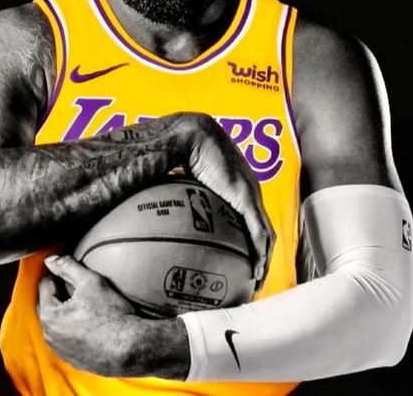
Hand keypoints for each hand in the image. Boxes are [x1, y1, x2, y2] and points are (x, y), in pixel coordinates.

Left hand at [37, 254, 190, 378]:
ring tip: (84, 304)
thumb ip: (68, 267)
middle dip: (59, 294)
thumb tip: (50, 259)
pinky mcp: (74, 360)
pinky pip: (67, 339)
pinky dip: (73, 329)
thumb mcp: (90, 282)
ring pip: (57, 324)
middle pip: (49, 306)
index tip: (69, 270)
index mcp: (50, 316)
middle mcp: (50, 336)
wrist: (130, 347)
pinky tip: (89, 323)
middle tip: (77, 285)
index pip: (45, 286)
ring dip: (65, 313)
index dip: (57, 274)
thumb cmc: (110, 313)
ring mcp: (61, 351)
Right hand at [178, 112, 275, 287]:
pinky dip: (260, 253)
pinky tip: (256, 271)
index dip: (248, 240)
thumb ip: (174, 198)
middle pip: (262, 230)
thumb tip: (151, 214)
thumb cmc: (182, 151)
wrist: (192, 135)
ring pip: (266, 235)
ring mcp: (250, 195)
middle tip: (252, 278)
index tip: (240, 259)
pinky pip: (259, 232)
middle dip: (261, 256)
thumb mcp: (179, 182)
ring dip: (264, 260)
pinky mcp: (247, 198)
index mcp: (235, 187)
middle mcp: (248, 192)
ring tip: (256, 282)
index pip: (249, 218)